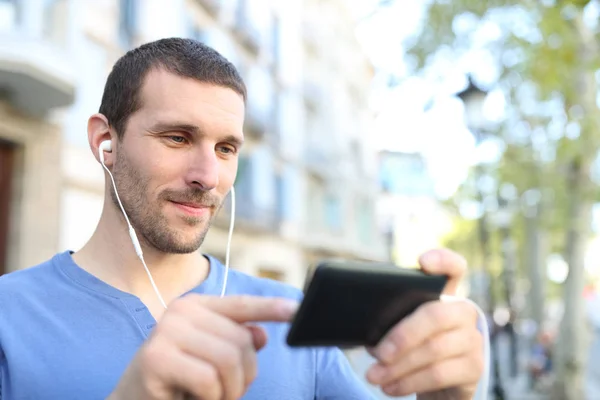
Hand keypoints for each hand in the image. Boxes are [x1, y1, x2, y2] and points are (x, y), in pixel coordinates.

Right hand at [107, 294, 297, 399]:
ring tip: (213, 397)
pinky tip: (195, 399)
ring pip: (229, 360)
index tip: (297, 312)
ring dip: (229, 391)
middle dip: (244, 376)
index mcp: (196, 306)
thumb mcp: (211, 358)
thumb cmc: (177, 380)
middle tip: (226, 393)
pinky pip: (209, 380)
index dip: (271, 308)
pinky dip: (211, 399)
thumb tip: (261, 335)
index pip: (241, 305)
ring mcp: (167, 331)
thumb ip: (235, 342)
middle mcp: (181, 311)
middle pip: (242, 341)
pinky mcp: (157, 357)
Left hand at [366, 249, 483, 398]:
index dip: (442, 260)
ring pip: (433, 350)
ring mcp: (472, 339)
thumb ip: (392, 318)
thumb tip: (366, 329)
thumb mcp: (404, 328)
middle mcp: (464, 312)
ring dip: (398, 367)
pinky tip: (391, 387)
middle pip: (434, 315)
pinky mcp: (474, 367)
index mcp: (446, 294)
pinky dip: (409, 382)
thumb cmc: (414, 348)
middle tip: (377, 354)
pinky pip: (438, 374)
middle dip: (402, 336)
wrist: (440, 385)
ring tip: (374, 376)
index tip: (421, 261)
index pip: (453, 267)